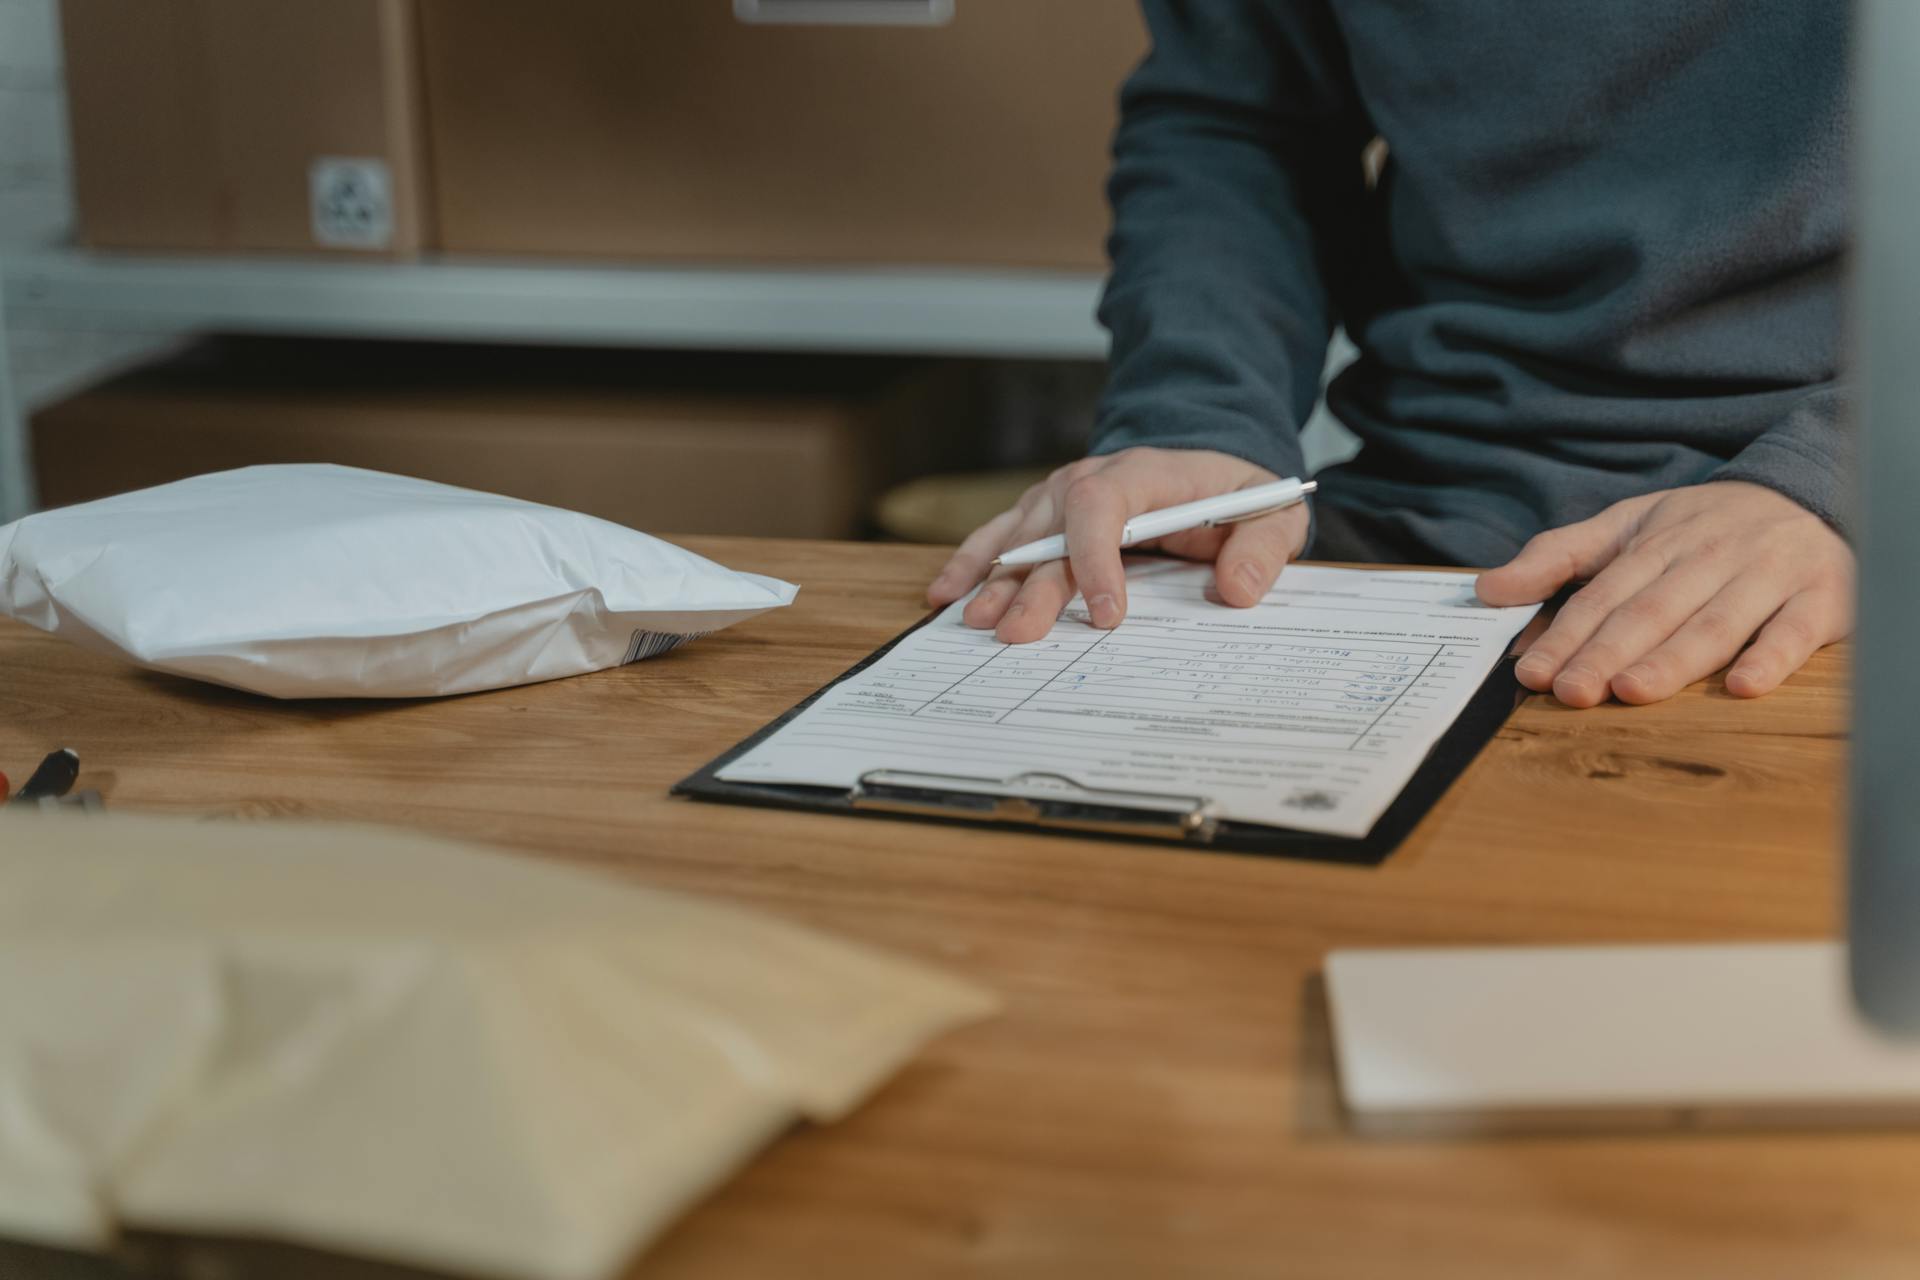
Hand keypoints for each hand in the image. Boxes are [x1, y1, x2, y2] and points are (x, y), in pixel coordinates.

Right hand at [926, 447, 1309, 643]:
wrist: (1210, 465)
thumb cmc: (1236, 495)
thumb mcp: (1271, 514)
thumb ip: (1260, 550)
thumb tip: (1236, 591)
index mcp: (1144, 473)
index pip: (1104, 505)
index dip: (1097, 558)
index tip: (1107, 616)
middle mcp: (1090, 478)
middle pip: (1049, 531)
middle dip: (1032, 585)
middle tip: (1017, 635)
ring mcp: (1060, 495)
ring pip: (1017, 537)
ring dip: (992, 579)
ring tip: (973, 620)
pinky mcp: (1046, 515)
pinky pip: (1001, 536)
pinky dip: (972, 563)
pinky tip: (945, 593)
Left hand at [1476, 480, 1853, 705]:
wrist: (1813, 492)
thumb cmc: (1705, 524)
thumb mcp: (1628, 525)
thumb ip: (1557, 556)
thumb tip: (1488, 589)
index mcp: (1659, 544)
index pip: (1603, 596)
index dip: (1566, 634)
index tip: (1531, 671)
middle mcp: (1710, 557)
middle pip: (1652, 611)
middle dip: (1608, 652)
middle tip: (1571, 692)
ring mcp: (1767, 577)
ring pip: (1715, 622)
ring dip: (1674, 658)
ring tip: (1634, 690)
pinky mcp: (1821, 597)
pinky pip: (1794, 630)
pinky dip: (1771, 657)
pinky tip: (1743, 687)